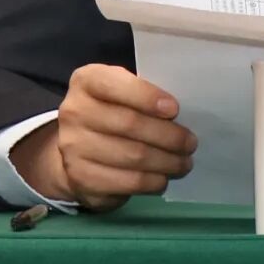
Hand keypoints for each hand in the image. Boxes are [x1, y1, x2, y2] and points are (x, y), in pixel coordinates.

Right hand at [9, 64, 197, 211]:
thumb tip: (178, 114)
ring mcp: (73, 147)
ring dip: (166, 162)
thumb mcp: (122, 91)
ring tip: (184, 163)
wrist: (78, 148)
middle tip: (190, 143)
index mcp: (87, 81)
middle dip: (168, 136)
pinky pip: (126, 182)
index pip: (115, 85)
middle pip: (130, 124)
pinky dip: (152, 182)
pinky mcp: (80, 178)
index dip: (147, 97)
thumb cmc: (112, 110)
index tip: (174, 109)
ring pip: (132, 156)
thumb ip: (144, 94)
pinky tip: (163, 179)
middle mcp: (74, 111)